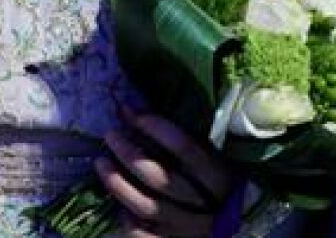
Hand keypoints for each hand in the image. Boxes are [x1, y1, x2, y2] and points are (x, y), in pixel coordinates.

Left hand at [95, 109, 238, 237]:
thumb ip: (175, 136)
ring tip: (101, 162)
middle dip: (130, 154)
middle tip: (111, 135)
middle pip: (161, 178)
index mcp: (220, 176)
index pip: (186, 148)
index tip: (134, 115)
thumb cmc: (216, 182)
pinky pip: (142, 234)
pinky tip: (119, 204)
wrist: (234, 223)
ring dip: (118, 184)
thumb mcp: (208, 156)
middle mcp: (206, 204)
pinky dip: (127, 220)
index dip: (157, 128)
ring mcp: (188, 228)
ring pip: (146, 207)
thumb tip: (129, 110)